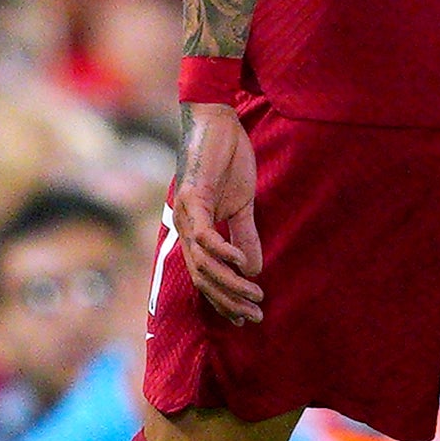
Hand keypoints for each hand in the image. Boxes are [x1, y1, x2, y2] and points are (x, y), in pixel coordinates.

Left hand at [172, 101, 263, 323]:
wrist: (216, 122)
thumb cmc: (227, 159)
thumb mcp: (242, 204)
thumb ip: (245, 235)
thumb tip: (253, 269)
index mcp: (194, 230)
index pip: (204, 276)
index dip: (223, 300)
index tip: (245, 318)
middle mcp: (184, 227)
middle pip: (202, 278)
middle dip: (228, 302)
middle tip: (254, 316)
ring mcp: (186, 214)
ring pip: (203, 262)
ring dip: (228, 283)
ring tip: (254, 295)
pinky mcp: (193, 197)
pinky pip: (206, 234)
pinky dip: (223, 251)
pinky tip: (242, 263)